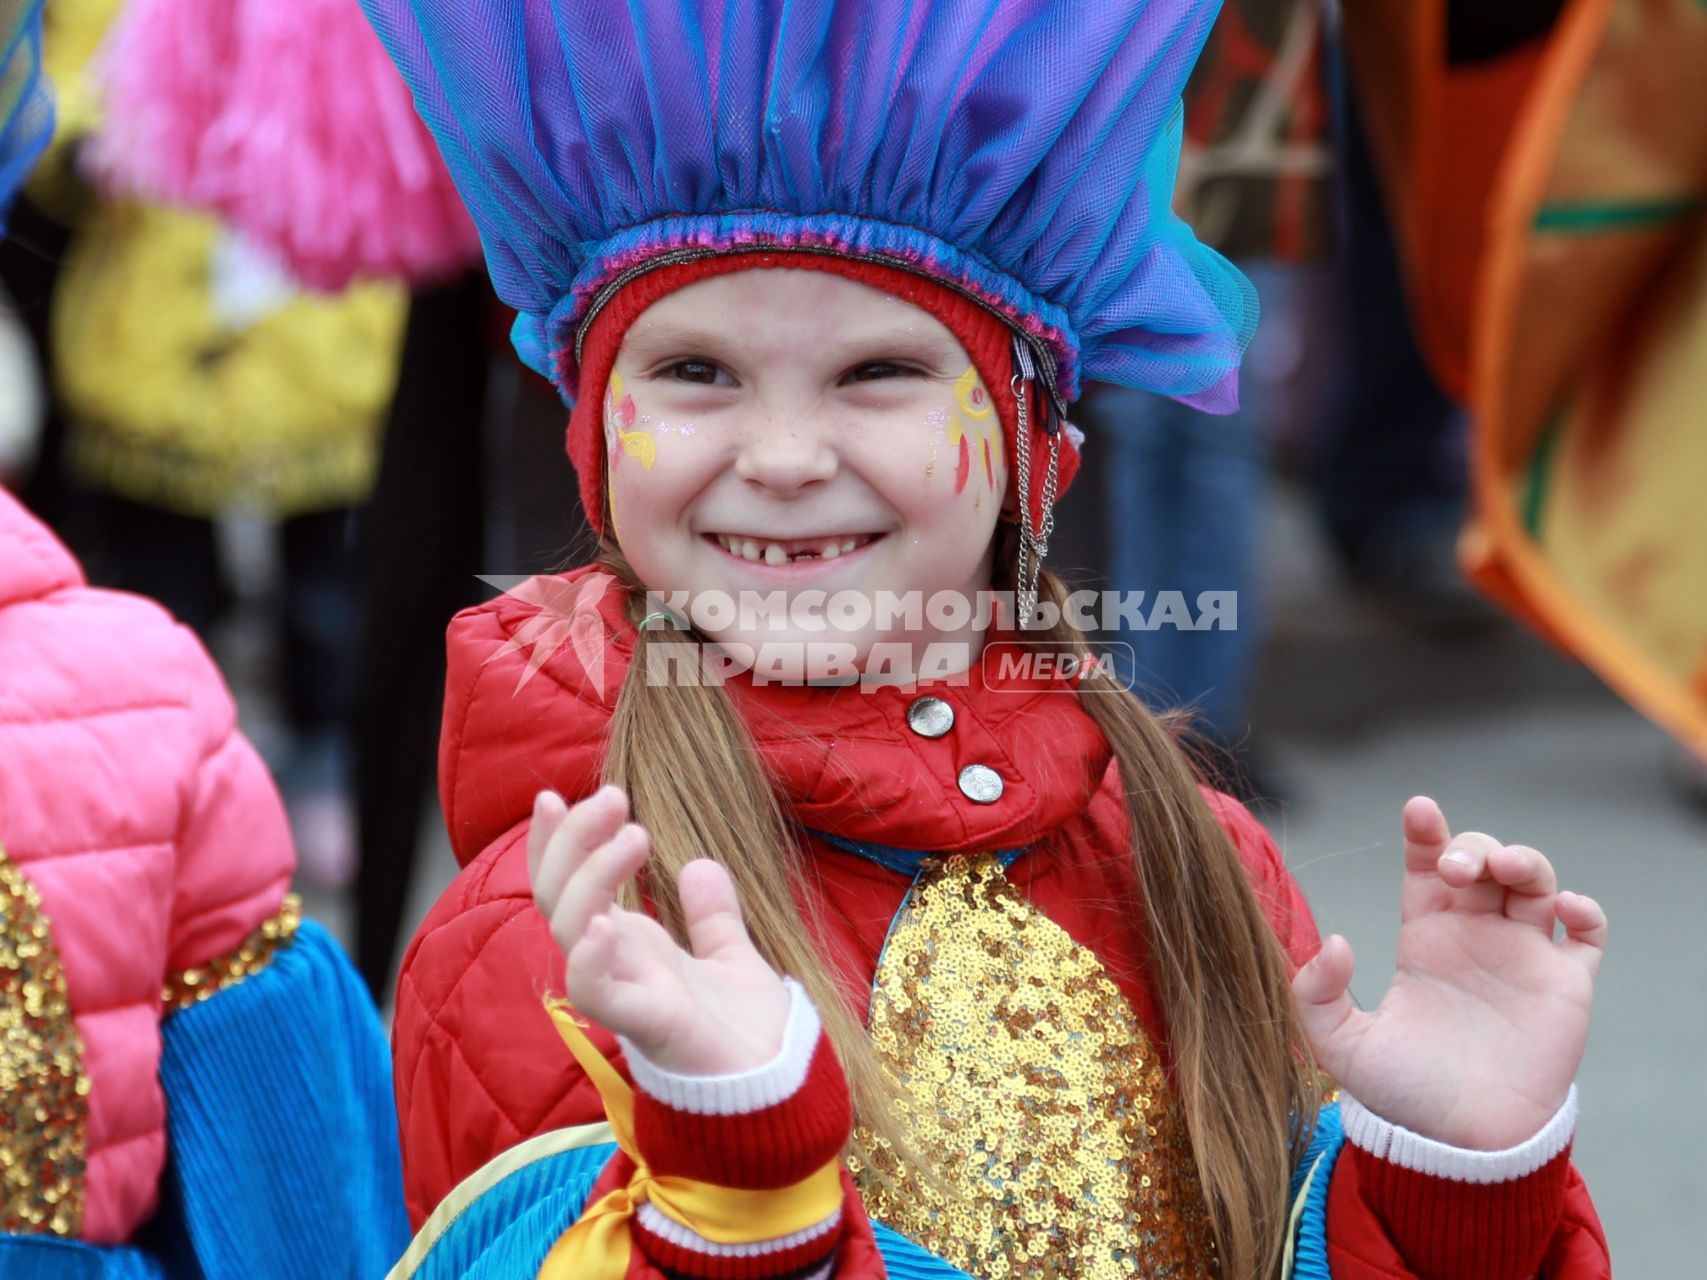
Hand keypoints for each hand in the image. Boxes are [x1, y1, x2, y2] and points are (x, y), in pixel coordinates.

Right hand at [528, 786, 791, 1076]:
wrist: (781, 1091)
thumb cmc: (747, 1034)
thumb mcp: (733, 956)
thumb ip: (712, 916)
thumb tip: (701, 865)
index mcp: (630, 947)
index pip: (570, 886)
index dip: (554, 843)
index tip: (553, 794)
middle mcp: (615, 965)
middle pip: (559, 895)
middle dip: (573, 840)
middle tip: (615, 796)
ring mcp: (624, 992)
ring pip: (568, 928)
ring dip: (591, 874)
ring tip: (636, 833)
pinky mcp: (645, 1023)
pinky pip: (594, 992)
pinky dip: (590, 957)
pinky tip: (607, 921)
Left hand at [1292, 796, 1606, 1149]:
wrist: (1460, 1144)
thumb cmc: (1403, 1093)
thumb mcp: (1340, 1045)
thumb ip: (1317, 995)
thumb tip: (1336, 942)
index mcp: (1425, 936)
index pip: (1426, 866)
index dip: (1426, 833)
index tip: (1420, 811)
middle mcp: (1474, 936)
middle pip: (1483, 860)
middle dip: (1474, 847)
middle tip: (1458, 870)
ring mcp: (1523, 956)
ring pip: (1535, 880)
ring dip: (1526, 861)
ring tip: (1505, 870)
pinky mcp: (1565, 986)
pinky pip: (1588, 933)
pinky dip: (1584, 910)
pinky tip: (1564, 910)